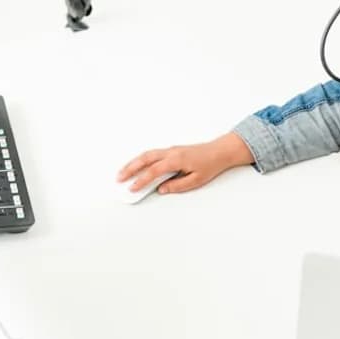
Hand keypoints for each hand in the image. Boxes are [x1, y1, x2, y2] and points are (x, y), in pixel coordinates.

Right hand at [116, 131, 253, 194]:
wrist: (220, 151)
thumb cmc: (210, 165)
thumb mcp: (196, 180)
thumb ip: (177, 185)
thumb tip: (161, 189)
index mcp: (176, 160)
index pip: (153, 171)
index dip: (141, 180)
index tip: (132, 188)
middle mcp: (171, 152)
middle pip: (145, 159)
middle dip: (130, 168)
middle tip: (119, 178)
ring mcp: (171, 149)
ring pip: (147, 154)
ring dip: (134, 162)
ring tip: (124, 172)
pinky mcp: (172, 150)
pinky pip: (153, 153)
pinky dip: (142, 159)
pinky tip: (137, 165)